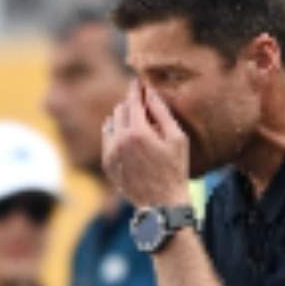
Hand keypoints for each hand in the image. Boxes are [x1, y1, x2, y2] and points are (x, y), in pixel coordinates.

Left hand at [102, 80, 192, 209]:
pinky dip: (116, 134)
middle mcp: (119, 140)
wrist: (162, 204)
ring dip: (123, 119)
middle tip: (144, 107)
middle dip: (131, 105)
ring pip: (111, 123)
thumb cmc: (175, 170)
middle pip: (120, 109)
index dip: (135, 88)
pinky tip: (130, 139)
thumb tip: (149, 91)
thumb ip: (162, 112)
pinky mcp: (107, 164)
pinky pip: (107, 139)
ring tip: (139, 126)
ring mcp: (110, 153)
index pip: (133, 100)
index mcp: (137, 132)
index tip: (136, 81)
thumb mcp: (177, 138)